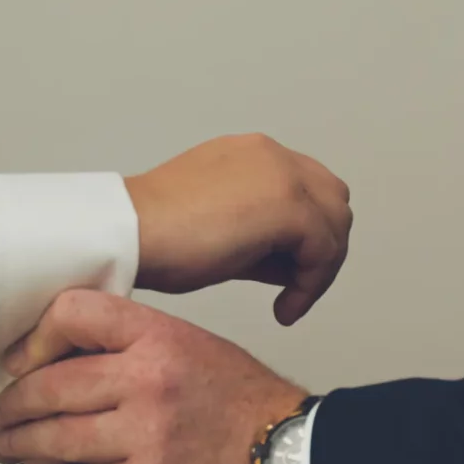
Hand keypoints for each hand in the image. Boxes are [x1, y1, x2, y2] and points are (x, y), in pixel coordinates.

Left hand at [0, 290, 306, 463]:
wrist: (293, 462)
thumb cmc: (243, 408)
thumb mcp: (190, 349)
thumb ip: (127, 351)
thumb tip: (51, 367)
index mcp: (160, 336)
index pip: (73, 312)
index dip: (34, 338)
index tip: (17, 361)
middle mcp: (149, 380)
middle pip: (45, 386)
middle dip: (7, 408)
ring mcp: (144, 436)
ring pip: (51, 440)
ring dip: (18, 449)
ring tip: (7, 449)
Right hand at [126, 134, 351, 323]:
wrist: (128, 232)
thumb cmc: (157, 237)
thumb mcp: (224, 232)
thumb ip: (263, 239)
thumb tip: (293, 265)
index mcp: (253, 155)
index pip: (308, 189)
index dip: (308, 234)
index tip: (287, 273)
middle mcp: (272, 156)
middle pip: (332, 200)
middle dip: (324, 246)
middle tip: (298, 287)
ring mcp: (282, 175)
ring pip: (335, 224)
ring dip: (320, 267)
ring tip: (290, 300)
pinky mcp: (287, 205)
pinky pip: (323, 250)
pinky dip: (311, 285)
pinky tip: (283, 308)